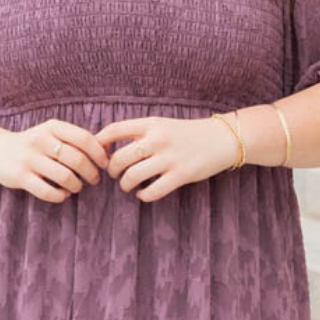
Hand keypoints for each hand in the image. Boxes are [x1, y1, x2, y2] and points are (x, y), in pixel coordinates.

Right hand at [0, 118, 110, 202]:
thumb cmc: (33, 145)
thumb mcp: (51, 134)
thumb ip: (75, 139)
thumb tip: (107, 150)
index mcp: (51, 127)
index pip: (84, 138)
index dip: (99, 154)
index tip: (104, 164)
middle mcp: (40, 140)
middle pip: (77, 159)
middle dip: (91, 173)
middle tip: (94, 180)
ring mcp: (28, 159)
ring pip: (65, 177)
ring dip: (77, 186)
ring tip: (77, 187)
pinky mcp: (20, 177)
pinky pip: (48, 192)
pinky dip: (61, 196)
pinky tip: (62, 194)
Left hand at [95, 114, 238, 201]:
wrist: (222, 139)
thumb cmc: (188, 134)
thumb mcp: (163, 125)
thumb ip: (140, 133)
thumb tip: (109, 147)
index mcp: (151, 124)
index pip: (115, 129)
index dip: (99, 143)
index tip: (97, 154)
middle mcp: (158, 139)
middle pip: (119, 158)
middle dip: (112, 170)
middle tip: (115, 174)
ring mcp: (170, 158)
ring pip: (133, 176)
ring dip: (125, 185)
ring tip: (128, 186)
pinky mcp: (181, 175)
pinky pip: (152, 191)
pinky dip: (143, 196)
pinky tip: (143, 194)